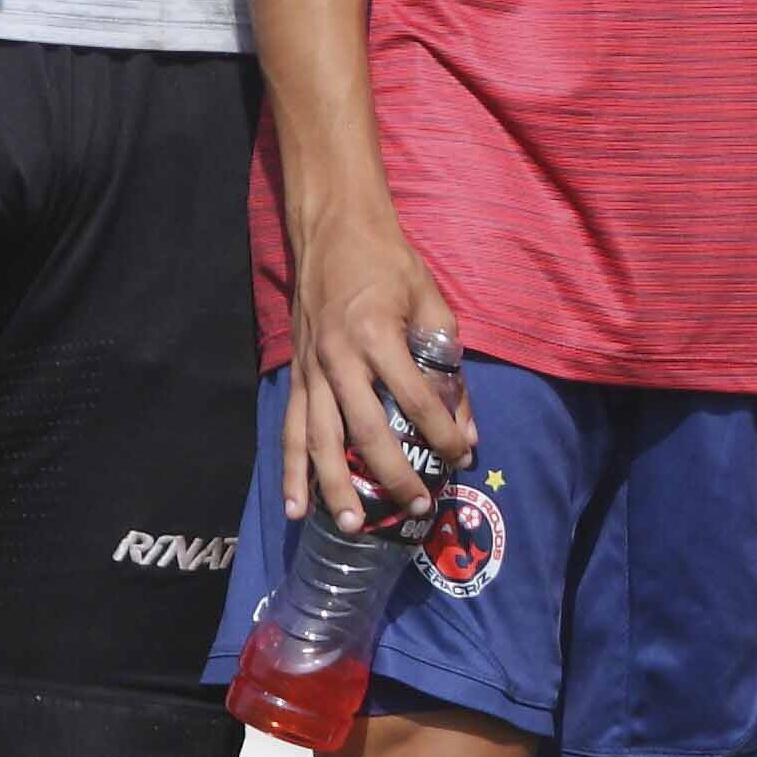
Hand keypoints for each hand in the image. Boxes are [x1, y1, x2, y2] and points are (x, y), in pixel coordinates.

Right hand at [284, 195, 473, 533]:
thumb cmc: (389, 263)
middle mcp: (339, 358)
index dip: (442, 434)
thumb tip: (467, 426)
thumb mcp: (431, 301)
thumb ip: (450, 363)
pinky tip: (296, 506)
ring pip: (318, 441)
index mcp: (378, 336)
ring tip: (352, 527)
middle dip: (392, 475)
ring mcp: (311, 370)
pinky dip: (291, 471)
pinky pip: (290, 430)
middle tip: (415, 507)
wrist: (332, 229)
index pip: (416, 399)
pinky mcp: (295, 375)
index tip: (461, 458)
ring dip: (333, 489)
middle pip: (365, 431)